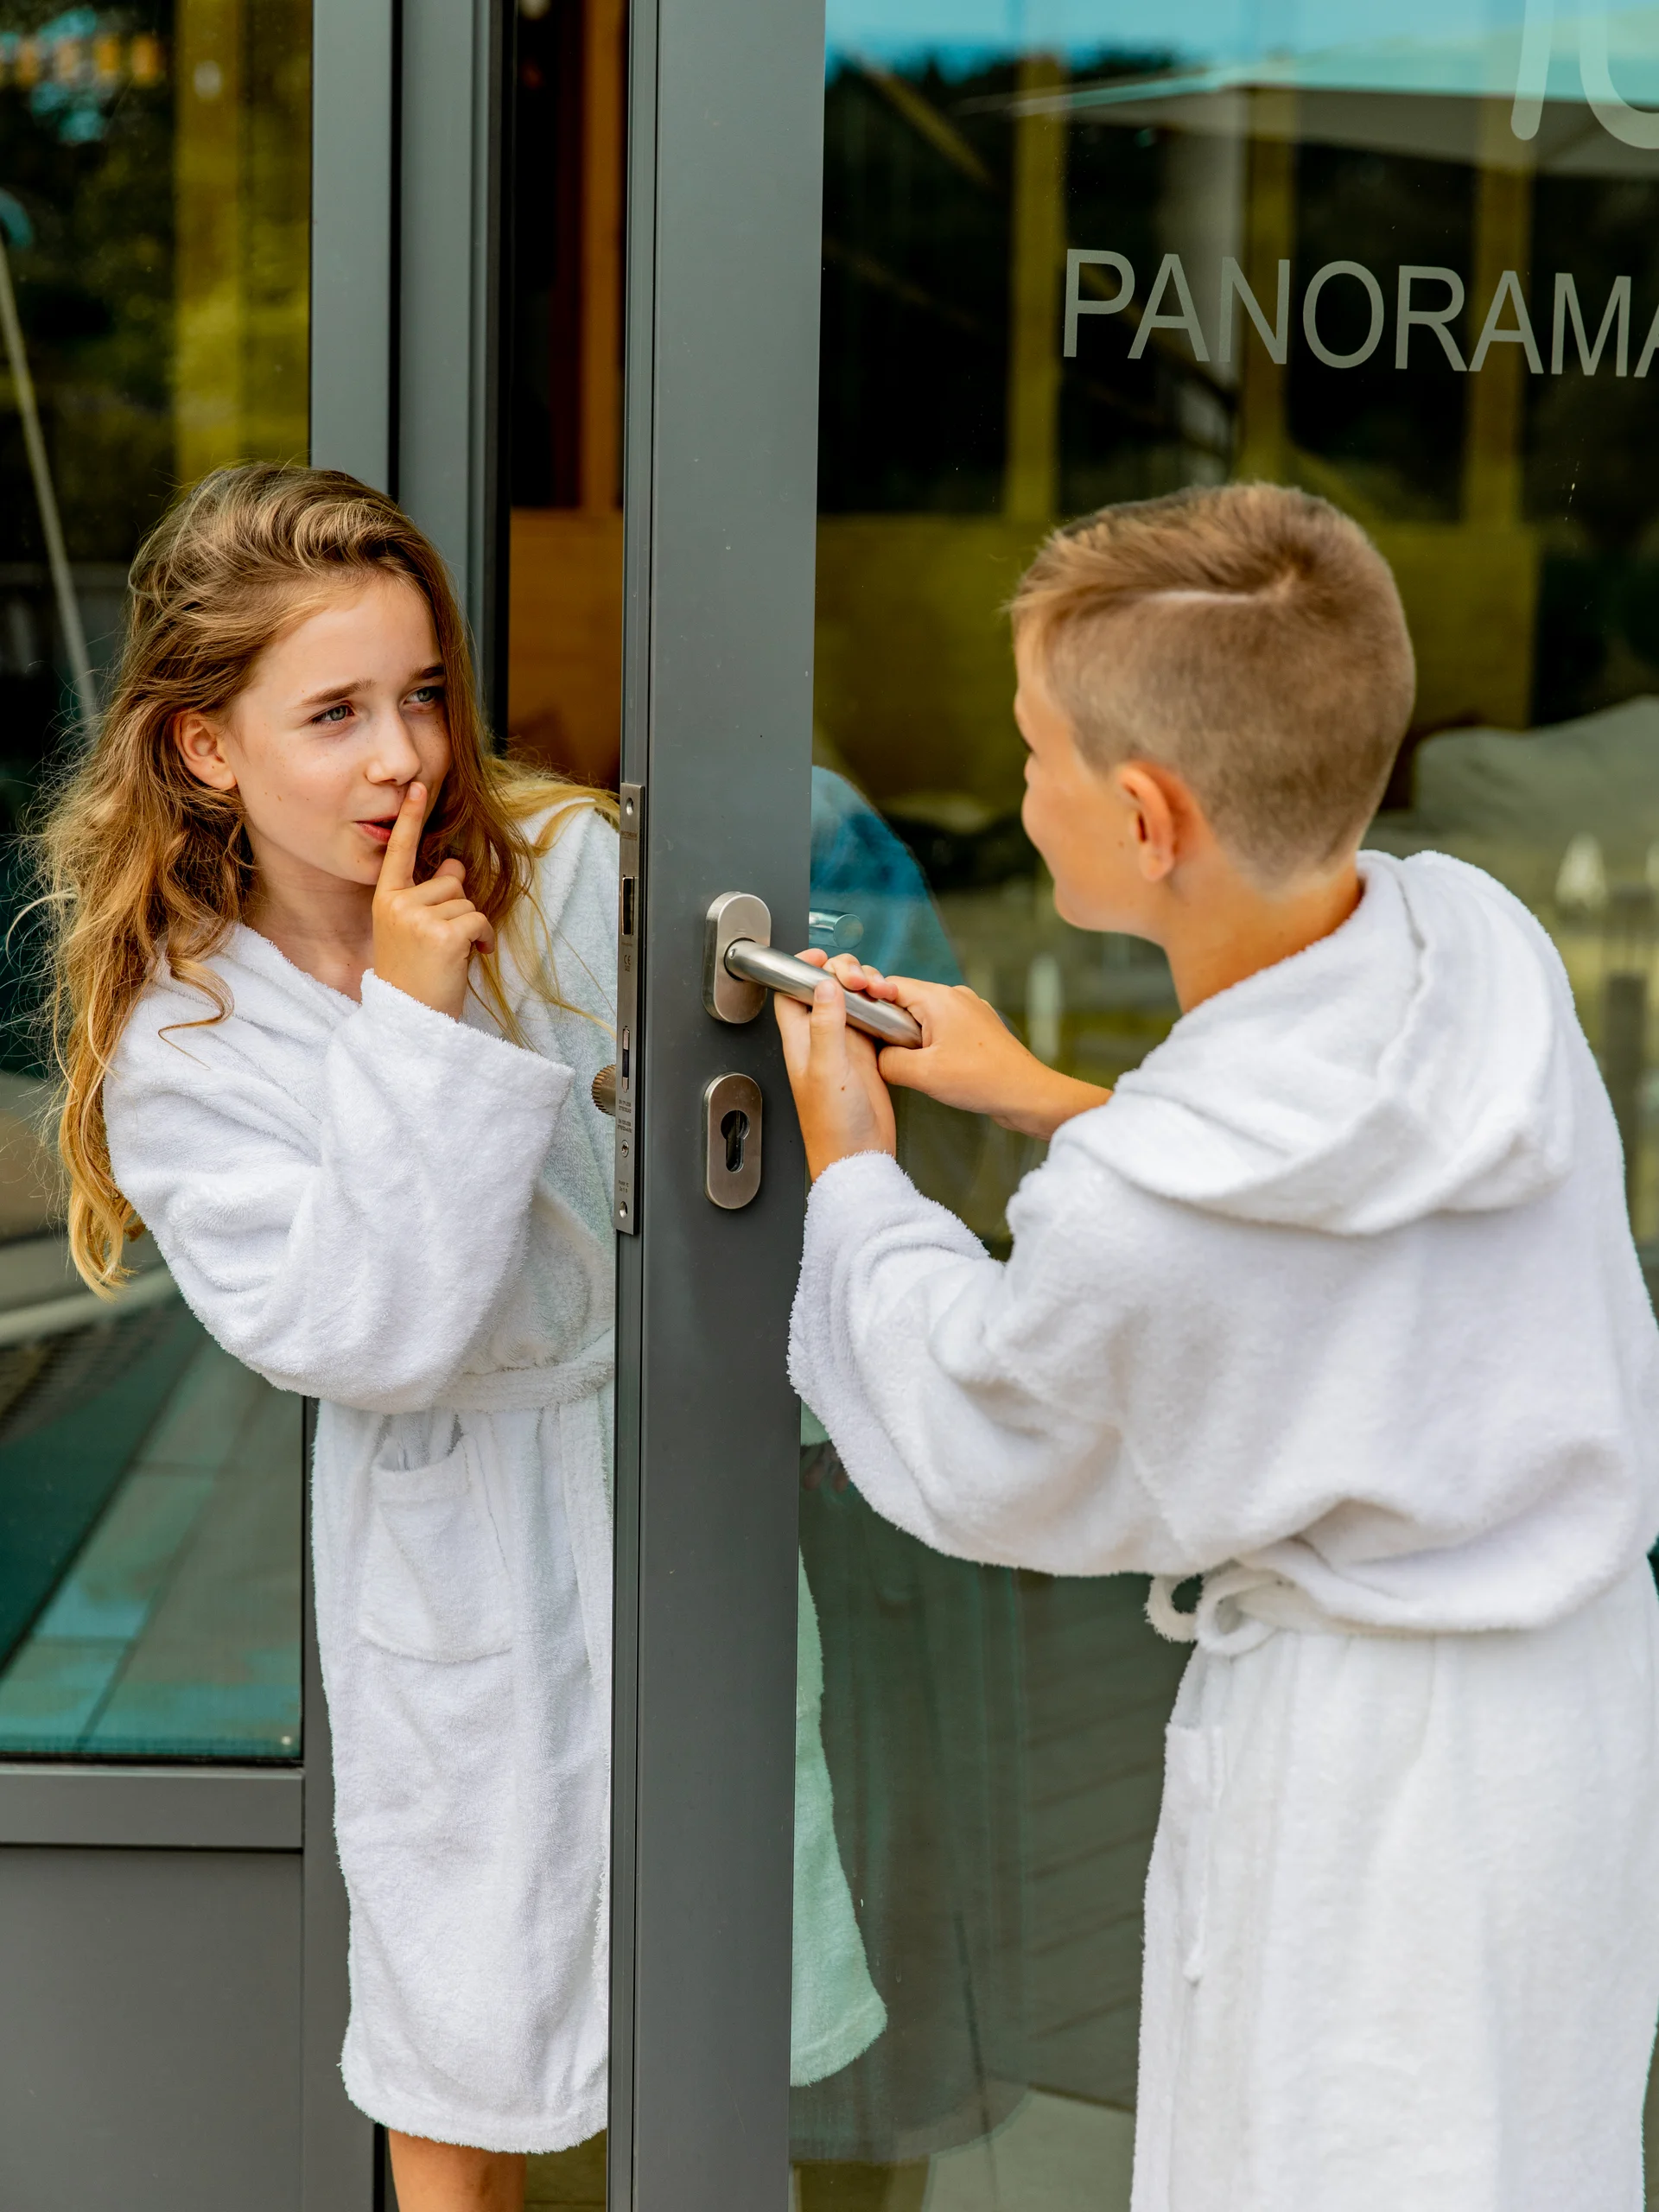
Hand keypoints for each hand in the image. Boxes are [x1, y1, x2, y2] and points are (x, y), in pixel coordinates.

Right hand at [371, 782, 493, 1020]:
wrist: (410, 1022)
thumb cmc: (414, 978)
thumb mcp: (413, 931)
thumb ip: (430, 897)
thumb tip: (455, 863)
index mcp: (386, 901)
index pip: (398, 853)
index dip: (409, 818)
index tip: (416, 786)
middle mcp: (398, 904)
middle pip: (450, 881)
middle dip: (458, 907)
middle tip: (442, 943)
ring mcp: (418, 918)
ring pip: (466, 900)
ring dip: (471, 925)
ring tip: (451, 954)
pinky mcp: (443, 934)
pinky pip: (479, 918)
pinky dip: (484, 937)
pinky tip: (472, 956)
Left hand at [773, 950, 896, 1181]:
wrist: (860, 1156)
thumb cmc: (833, 1125)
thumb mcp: (827, 1069)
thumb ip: (826, 1025)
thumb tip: (823, 985)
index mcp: (800, 1041)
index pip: (790, 993)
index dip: (801, 970)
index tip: (820, 957)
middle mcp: (819, 1042)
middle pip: (823, 991)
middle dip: (840, 974)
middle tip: (857, 977)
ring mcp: (844, 1049)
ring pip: (849, 1003)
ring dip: (862, 990)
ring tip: (876, 990)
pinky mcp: (865, 1058)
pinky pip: (870, 1021)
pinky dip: (880, 1009)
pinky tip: (889, 1008)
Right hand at [823, 959, 1111, 1139]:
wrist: (1028, 1095)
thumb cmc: (985, 1081)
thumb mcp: (923, 1075)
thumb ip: (888, 1061)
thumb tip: (877, 1058)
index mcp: (939, 999)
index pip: (887, 985)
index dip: (866, 1001)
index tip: (853, 1018)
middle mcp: (954, 997)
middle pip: (904, 1001)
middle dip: (889, 1025)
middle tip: (884, 1051)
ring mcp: (968, 1011)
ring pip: (922, 1018)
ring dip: (910, 1039)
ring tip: (913, 1064)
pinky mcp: (975, 1029)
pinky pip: (940, 1030)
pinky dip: (930, 1045)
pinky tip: (933, 1067)